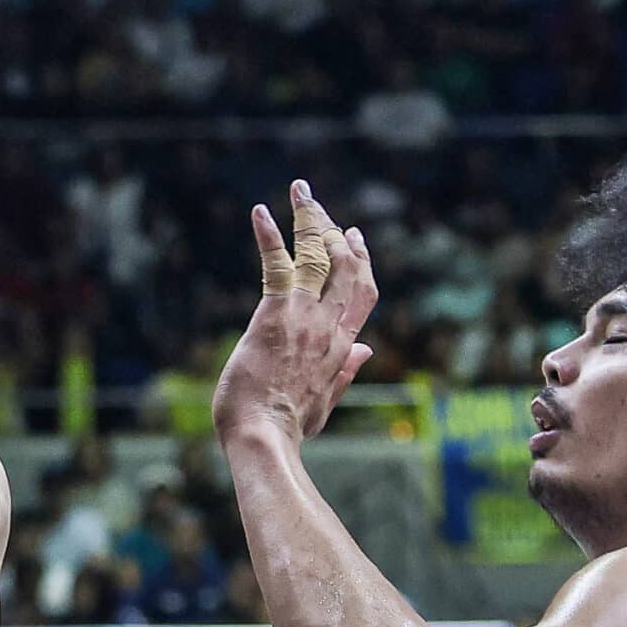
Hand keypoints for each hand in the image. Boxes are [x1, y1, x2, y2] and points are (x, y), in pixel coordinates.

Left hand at [213, 182, 379, 449]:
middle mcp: (329, 326)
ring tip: (299, 189)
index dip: (362, 261)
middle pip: (346, 265)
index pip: (362, 294)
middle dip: (335, 229)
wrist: (265, 437)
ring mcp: (305, 317)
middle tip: (319, 204)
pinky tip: (261, 212)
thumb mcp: (324, 401)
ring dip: (310, 218)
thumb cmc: (287, 427)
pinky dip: (270, 235)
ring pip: (318, 255)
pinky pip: (277, 264)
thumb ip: (346, 372)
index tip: (356, 236)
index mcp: (341, 347)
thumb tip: (366, 351)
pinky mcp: (276, 314)